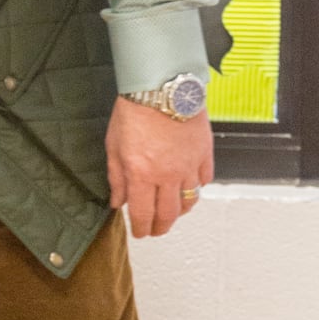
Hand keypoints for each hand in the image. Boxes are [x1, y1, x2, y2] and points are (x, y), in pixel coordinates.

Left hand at [106, 97, 213, 237]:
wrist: (162, 87)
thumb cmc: (135, 111)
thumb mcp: (114, 145)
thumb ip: (116, 177)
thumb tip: (117, 200)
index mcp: (142, 174)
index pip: (142, 213)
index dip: (141, 228)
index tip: (140, 232)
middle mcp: (168, 175)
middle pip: (168, 214)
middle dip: (161, 227)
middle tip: (155, 230)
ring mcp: (189, 166)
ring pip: (189, 201)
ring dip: (179, 212)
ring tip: (172, 214)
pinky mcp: (204, 154)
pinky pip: (204, 180)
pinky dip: (197, 188)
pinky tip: (190, 187)